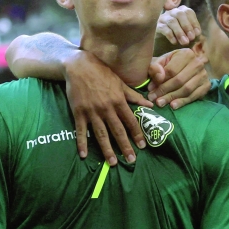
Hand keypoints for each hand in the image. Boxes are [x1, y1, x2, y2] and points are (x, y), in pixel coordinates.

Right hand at [63, 50, 152, 164]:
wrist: (78, 65)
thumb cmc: (101, 72)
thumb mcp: (120, 82)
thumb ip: (134, 96)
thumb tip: (150, 104)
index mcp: (118, 101)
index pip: (130, 121)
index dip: (137, 134)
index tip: (143, 146)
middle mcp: (106, 108)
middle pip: (117, 130)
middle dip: (125, 146)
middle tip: (131, 160)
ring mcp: (92, 112)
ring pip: (101, 134)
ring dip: (107, 149)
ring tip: (113, 162)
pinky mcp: (79, 113)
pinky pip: (81, 131)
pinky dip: (82, 143)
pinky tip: (84, 155)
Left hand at [147, 48, 210, 108]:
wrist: (186, 68)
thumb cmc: (171, 64)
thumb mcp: (161, 62)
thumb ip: (155, 67)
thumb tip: (159, 78)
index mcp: (186, 54)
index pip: (172, 70)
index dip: (160, 81)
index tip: (150, 89)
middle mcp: (198, 63)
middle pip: (179, 80)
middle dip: (164, 91)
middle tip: (154, 99)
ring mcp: (203, 75)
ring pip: (186, 89)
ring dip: (172, 98)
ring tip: (160, 103)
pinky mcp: (206, 85)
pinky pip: (194, 96)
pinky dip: (183, 102)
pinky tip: (173, 106)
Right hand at [156, 6, 200, 46]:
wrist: (164, 43)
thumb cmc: (179, 36)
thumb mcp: (188, 33)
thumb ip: (193, 32)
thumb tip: (196, 33)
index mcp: (181, 11)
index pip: (188, 12)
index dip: (194, 22)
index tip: (197, 33)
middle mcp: (172, 12)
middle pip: (180, 14)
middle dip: (187, 26)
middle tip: (191, 38)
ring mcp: (164, 18)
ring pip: (172, 21)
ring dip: (180, 32)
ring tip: (185, 42)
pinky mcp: (157, 26)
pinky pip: (164, 28)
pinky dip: (171, 36)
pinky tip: (175, 42)